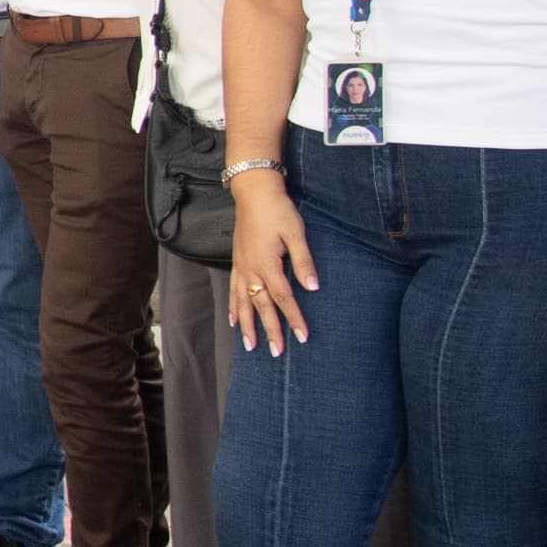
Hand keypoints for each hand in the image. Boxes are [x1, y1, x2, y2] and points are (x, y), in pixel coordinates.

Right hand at [227, 175, 316, 351]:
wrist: (253, 193)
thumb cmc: (277, 211)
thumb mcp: (296, 234)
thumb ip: (303, 262)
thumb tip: (313, 287)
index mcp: (267, 264)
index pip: (284, 298)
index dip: (294, 318)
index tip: (302, 337)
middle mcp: (251, 270)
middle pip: (261, 306)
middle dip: (269, 330)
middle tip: (277, 353)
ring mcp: (242, 267)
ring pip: (243, 303)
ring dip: (246, 325)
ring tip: (250, 345)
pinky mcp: (238, 262)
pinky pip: (233, 291)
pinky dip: (233, 307)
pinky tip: (233, 320)